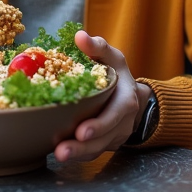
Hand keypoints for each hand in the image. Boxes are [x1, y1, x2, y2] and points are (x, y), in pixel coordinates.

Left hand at [54, 31, 148, 161]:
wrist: (133, 97)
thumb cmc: (118, 74)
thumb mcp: (113, 58)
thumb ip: (98, 48)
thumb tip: (80, 36)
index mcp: (126, 99)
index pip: (116, 113)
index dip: (100, 124)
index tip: (81, 131)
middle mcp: (122, 122)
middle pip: (104, 138)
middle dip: (83, 146)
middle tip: (62, 150)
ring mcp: (114, 136)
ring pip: (97, 150)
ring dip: (78, 154)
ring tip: (58, 155)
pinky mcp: (104, 144)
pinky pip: (92, 153)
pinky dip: (78, 156)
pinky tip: (59, 155)